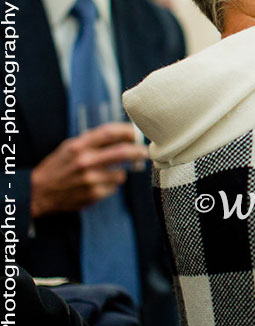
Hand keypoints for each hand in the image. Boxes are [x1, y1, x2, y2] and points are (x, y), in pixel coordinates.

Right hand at [30, 122, 147, 216]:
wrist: (38, 192)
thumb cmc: (58, 167)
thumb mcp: (70, 147)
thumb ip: (94, 141)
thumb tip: (124, 135)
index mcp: (79, 146)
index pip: (110, 133)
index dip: (128, 131)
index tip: (138, 132)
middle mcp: (85, 161)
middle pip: (123, 152)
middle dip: (139, 151)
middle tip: (145, 152)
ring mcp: (90, 179)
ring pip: (121, 173)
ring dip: (120, 172)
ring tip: (106, 173)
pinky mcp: (94, 194)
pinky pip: (113, 187)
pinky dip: (110, 185)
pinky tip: (97, 184)